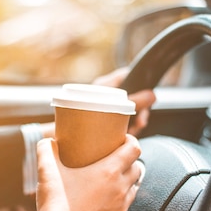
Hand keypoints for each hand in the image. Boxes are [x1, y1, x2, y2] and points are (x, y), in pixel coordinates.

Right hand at [29, 135, 141, 210]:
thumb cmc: (55, 204)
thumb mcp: (47, 171)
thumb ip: (47, 150)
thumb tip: (48, 141)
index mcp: (109, 172)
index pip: (134, 149)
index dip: (131, 140)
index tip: (122, 139)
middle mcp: (120, 189)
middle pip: (137, 168)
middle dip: (129, 161)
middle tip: (115, 159)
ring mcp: (121, 209)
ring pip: (134, 188)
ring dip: (127, 181)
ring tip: (112, 180)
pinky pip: (124, 208)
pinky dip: (119, 201)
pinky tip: (104, 201)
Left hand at [39, 67, 155, 138]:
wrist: (56, 135)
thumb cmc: (76, 117)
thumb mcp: (111, 108)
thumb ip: (134, 102)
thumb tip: (154, 95)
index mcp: (104, 85)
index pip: (127, 74)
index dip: (140, 78)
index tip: (149, 88)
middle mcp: (103, 94)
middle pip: (130, 96)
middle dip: (140, 110)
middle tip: (141, 122)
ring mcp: (101, 108)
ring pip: (125, 111)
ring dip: (134, 121)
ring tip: (134, 130)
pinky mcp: (99, 120)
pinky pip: (117, 120)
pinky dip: (125, 127)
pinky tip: (126, 136)